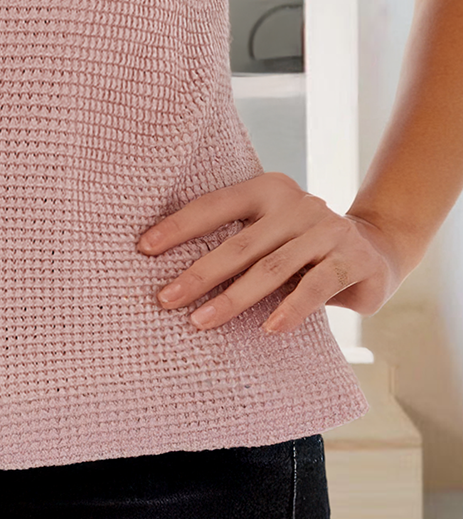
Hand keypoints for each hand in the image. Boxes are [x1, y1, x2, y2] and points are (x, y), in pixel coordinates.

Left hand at [137, 171, 408, 334]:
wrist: (376, 251)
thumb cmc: (302, 249)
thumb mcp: (270, 236)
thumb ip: (237, 243)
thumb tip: (173, 275)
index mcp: (268, 189)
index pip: (216, 205)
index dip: (179, 226)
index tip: (143, 247)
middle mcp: (298, 204)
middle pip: (240, 243)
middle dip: (199, 274)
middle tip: (165, 298)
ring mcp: (328, 229)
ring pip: (272, 268)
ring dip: (233, 298)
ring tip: (201, 321)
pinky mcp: (353, 259)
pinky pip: (316, 286)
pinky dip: (291, 309)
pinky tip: (269, 329)